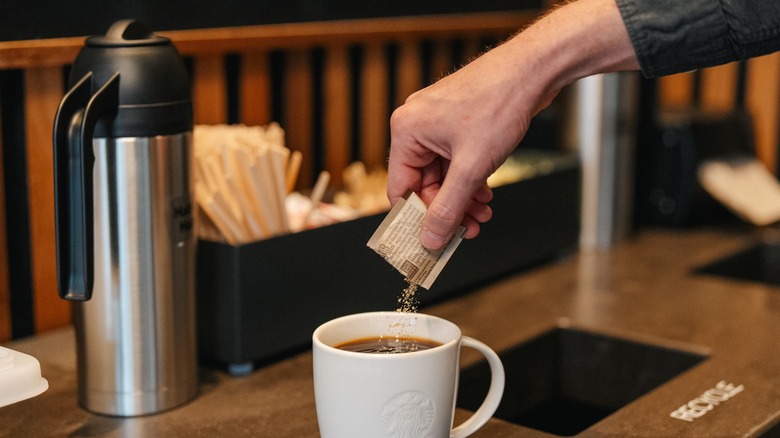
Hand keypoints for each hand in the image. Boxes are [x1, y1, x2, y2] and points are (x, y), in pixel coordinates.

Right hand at [387, 0, 637, 250]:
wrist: (532, 70)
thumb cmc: (499, 103)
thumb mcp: (471, 167)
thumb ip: (448, 207)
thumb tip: (430, 239)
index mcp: (407, 131)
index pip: (400, 189)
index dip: (416, 219)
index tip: (431, 240)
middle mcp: (416, 125)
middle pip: (423, 184)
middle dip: (448, 208)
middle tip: (468, 229)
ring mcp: (436, 122)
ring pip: (442, 174)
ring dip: (462, 197)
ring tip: (482, 213)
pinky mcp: (456, 122)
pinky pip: (454, 160)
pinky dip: (469, 179)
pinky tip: (485, 192)